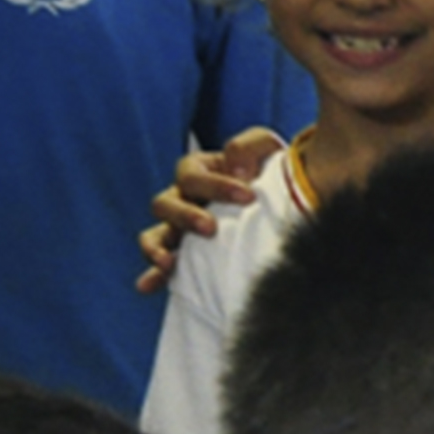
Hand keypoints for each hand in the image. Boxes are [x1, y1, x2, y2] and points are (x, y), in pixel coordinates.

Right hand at [133, 128, 281, 289]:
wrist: (286, 201)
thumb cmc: (270, 172)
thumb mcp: (266, 150)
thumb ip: (250, 146)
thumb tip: (235, 164)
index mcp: (199, 172)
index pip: (191, 174)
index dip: (216, 185)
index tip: (247, 196)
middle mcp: (184, 199)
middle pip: (165, 203)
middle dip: (185, 216)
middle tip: (210, 228)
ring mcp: (181, 228)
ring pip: (156, 234)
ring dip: (158, 247)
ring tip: (170, 262)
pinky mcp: (187, 255)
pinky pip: (161, 266)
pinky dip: (153, 276)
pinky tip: (147, 286)